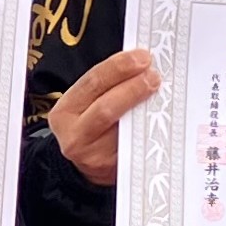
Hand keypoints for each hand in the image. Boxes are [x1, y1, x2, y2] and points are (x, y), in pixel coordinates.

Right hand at [46, 48, 158, 186]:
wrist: (87, 166)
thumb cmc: (91, 126)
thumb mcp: (86, 105)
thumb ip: (106, 86)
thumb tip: (139, 63)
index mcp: (65, 112)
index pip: (91, 84)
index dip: (117, 68)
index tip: (141, 57)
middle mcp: (75, 135)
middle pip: (105, 108)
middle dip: (132, 88)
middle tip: (153, 75)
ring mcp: (93, 156)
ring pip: (122, 129)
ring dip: (143, 107)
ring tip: (158, 90)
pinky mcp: (111, 169)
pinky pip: (134, 145)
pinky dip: (149, 127)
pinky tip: (160, 114)